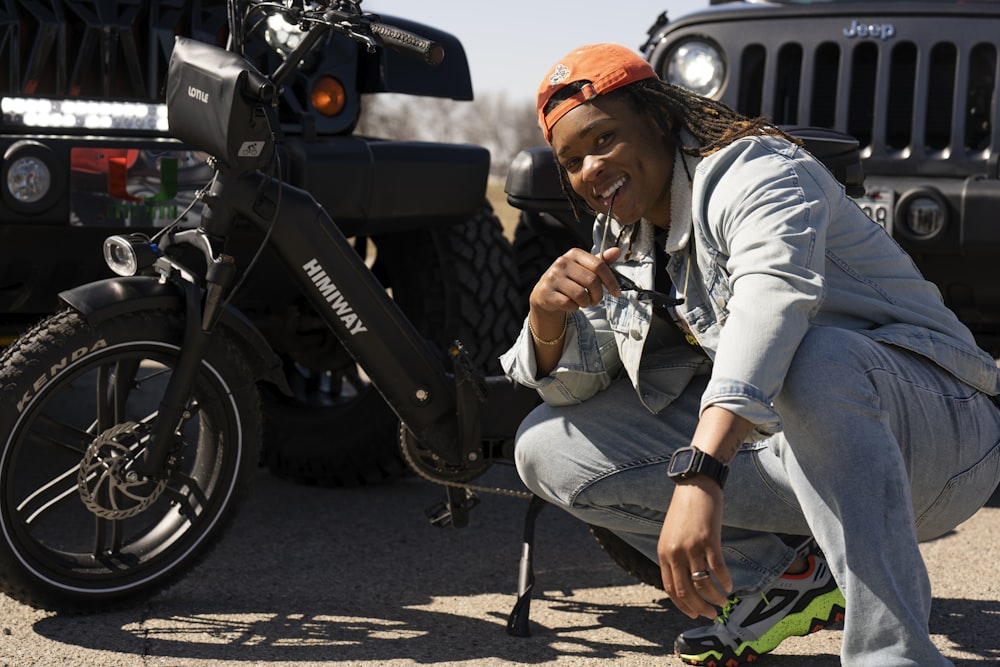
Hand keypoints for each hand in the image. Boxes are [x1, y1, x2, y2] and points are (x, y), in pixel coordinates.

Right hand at [529, 247, 621, 313]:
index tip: (617, 292)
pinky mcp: (546, 291)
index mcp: (574, 254)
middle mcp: (562, 262)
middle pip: (592, 281)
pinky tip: (571, 304)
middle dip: (598, 295)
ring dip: (586, 302)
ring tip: (583, 302)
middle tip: (596, 300)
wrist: (545, 292)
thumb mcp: (584, 268)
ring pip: (580, 294)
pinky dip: (574, 307)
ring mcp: (553, 277)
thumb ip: (601, 262)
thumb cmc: (569, 280)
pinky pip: (568, 303)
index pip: (599, 265)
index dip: (611, 281)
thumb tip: (617, 251)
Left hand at [657, 477, 731, 618]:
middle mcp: (675, 552)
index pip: (670, 588)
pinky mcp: (708, 539)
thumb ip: (674, 556)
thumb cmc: (685, 510)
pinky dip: (724, 581)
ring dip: (714, 598)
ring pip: (703, 583)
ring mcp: (691, 546)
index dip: (683, 605)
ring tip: (722, 602)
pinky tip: (729, 586)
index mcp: (663, 553)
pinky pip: (717, 569)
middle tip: (711, 615)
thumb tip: (685, 580)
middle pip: (686, 591)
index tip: (694, 615)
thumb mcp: (672, 534)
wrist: (694, 484)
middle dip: (699, 608)